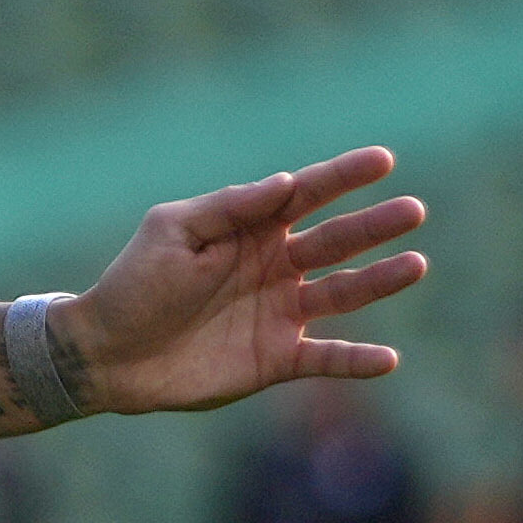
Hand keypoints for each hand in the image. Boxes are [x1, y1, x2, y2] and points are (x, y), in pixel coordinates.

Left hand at [64, 146, 430, 413]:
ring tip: (415, 264)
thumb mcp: (173, 231)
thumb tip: (285, 182)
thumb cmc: (134, 284)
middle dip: (375, 226)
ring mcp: (280, 314)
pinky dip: (356, 361)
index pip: (307, 194)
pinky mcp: (276, 359)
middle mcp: (275, 267)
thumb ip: (230, 207)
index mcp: (251, 228)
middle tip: (413, 211)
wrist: (107, 354)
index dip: (344, 176)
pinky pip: (326, 359)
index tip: (383, 160)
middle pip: (337, 241)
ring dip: (380, 281)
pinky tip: (388, 361)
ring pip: (343, 294)